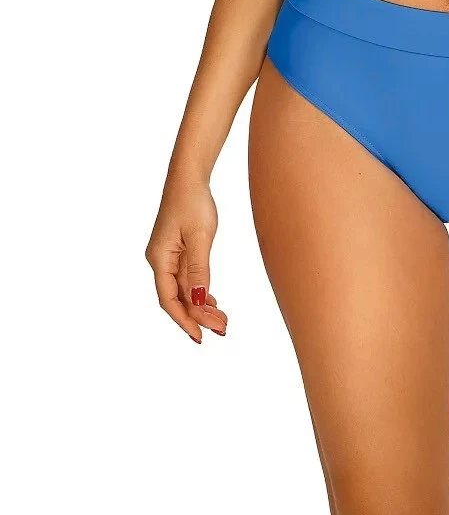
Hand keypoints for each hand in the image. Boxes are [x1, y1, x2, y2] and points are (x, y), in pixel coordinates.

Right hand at [145, 178, 228, 342]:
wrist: (189, 177)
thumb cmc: (192, 202)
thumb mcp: (200, 236)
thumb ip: (199, 270)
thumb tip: (199, 301)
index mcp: (159, 259)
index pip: (169, 300)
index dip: (184, 320)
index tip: (200, 337)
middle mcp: (160, 261)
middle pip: (178, 298)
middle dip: (198, 316)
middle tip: (223, 329)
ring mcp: (169, 256)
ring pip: (185, 289)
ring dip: (201, 305)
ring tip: (222, 320)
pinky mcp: (178, 251)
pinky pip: (188, 278)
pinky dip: (200, 291)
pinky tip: (212, 300)